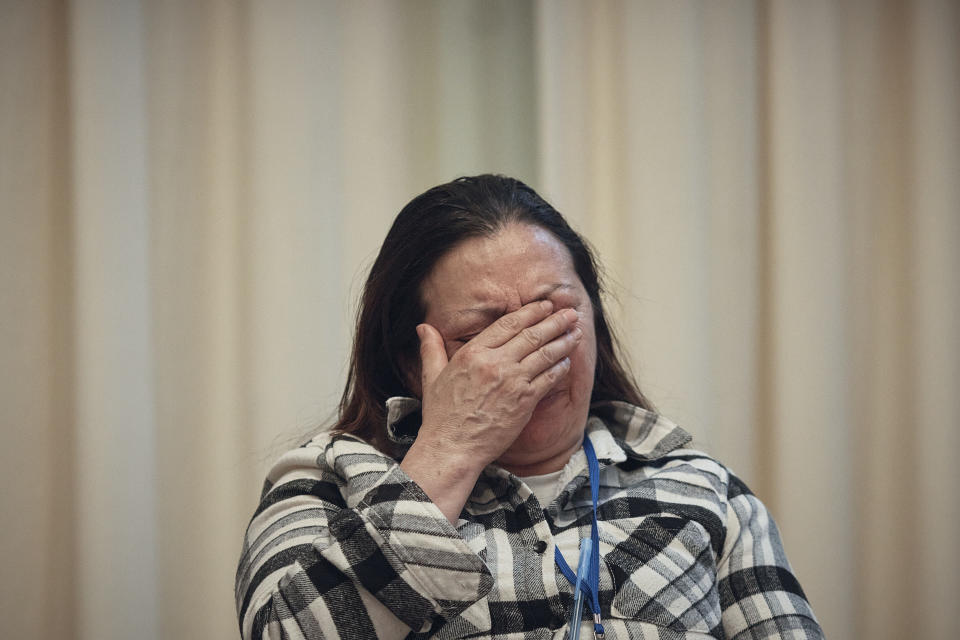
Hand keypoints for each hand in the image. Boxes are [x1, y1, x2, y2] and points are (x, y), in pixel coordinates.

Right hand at [414, 300, 582, 470]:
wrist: (453, 448)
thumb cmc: (441, 415)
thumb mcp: (431, 376)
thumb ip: (431, 348)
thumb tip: (423, 327)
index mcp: (473, 353)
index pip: (508, 324)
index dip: (531, 312)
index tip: (545, 306)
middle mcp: (495, 363)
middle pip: (532, 335)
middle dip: (554, 321)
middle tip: (570, 312)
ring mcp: (512, 382)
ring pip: (545, 354)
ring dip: (563, 341)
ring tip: (576, 331)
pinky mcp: (525, 401)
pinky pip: (548, 379)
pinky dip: (560, 368)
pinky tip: (567, 361)